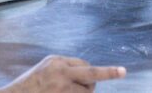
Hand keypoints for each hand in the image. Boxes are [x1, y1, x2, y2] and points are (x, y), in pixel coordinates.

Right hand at [2, 55, 125, 91]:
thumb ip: (65, 68)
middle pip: (92, 74)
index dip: (91, 74)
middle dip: (110, 72)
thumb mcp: (46, 68)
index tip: (108, 74)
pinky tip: (67, 91)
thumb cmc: (29, 85)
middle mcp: (60, 72)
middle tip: (122, 72)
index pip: (84, 65)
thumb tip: (89, 74)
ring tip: (68, 92)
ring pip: (87, 92)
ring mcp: (61, 88)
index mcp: (56, 61)